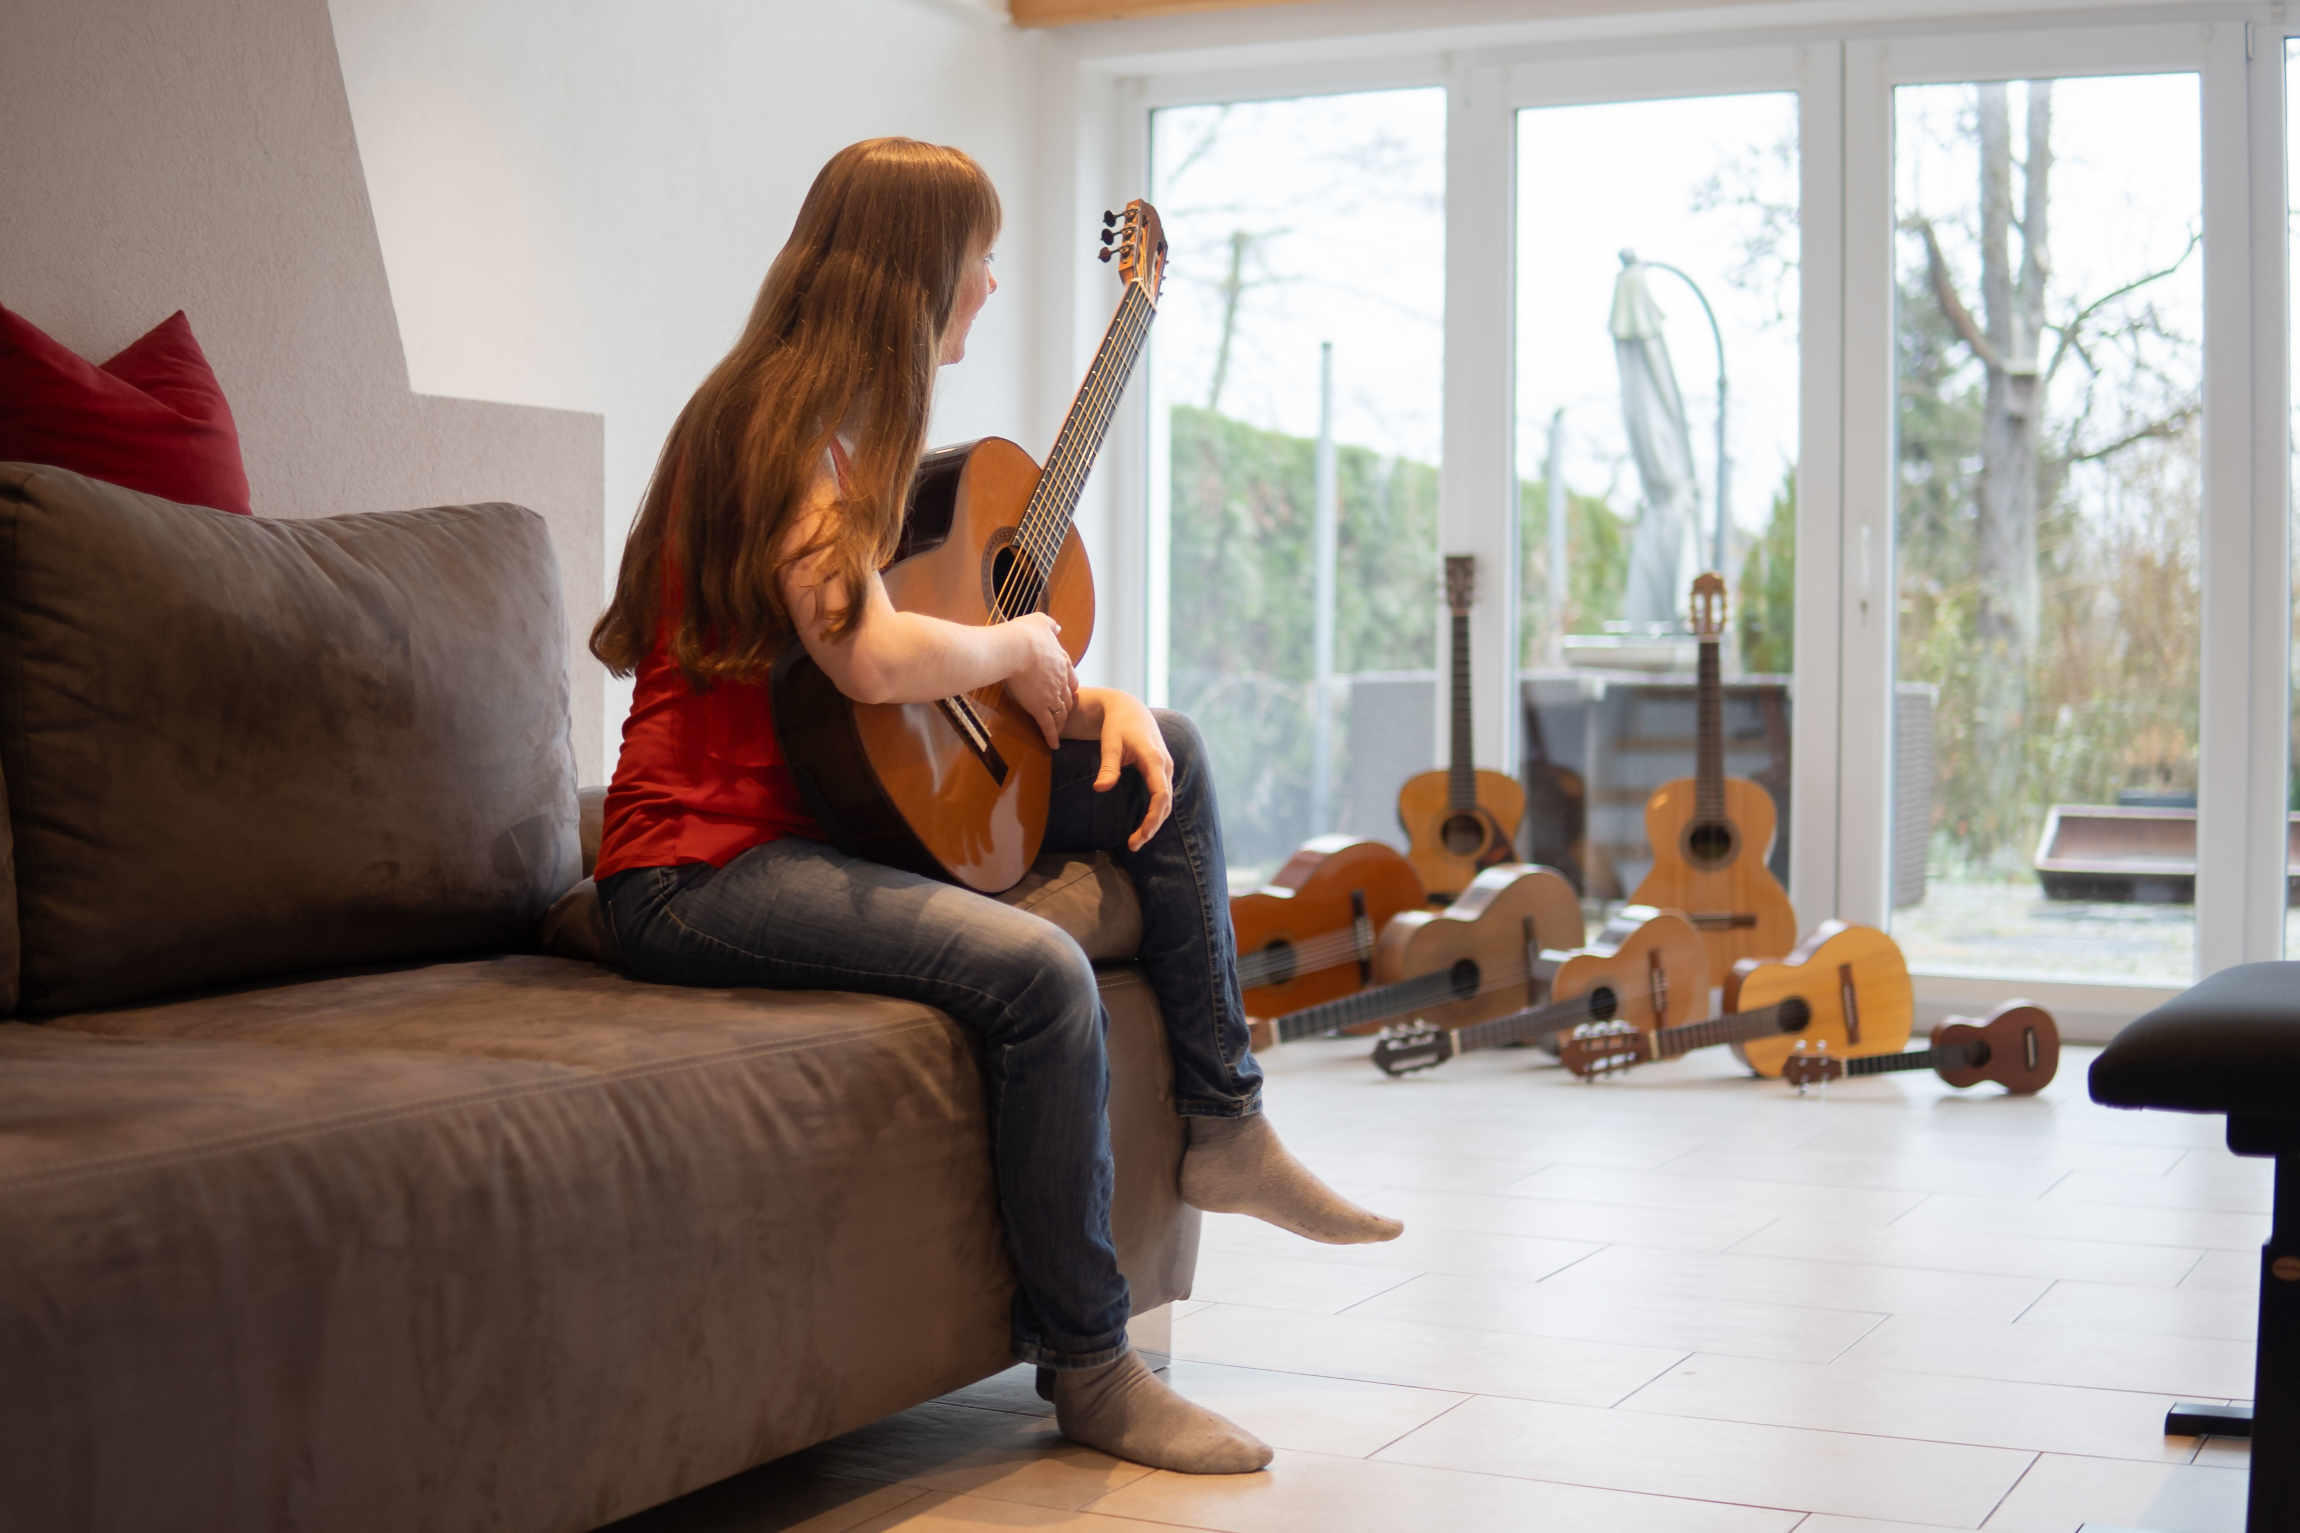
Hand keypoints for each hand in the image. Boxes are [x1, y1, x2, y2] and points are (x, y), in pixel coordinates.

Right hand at [1003, 613, 1077, 748]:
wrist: (1016, 649)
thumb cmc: (1023, 635)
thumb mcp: (1040, 622)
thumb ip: (1049, 625)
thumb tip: (1056, 627)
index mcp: (1060, 661)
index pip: (1070, 678)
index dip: (1069, 686)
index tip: (1068, 692)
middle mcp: (1060, 680)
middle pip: (1068, 698)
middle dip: (1067, 707)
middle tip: (1066, 715)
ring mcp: (1051, 695)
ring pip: (1061, 714)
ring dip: (1062, 724)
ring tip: (1061, 732)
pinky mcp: (1040, 707)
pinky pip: (1048, 726)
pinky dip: (1052, 736)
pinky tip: (1054, 745)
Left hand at [1093, 691, 1172, 851]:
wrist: (1128, 708)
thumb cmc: (1117, 725)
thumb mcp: (1109, 743)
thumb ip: (1108, 767)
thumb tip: (1099, 789)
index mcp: (1154, 759)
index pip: (1161, 796)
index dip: (1152, 819)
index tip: (1139, 837)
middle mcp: (1164, 765)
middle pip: (1165, 804)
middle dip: (1151, 827)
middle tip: (1133, 846)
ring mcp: (1165, 768)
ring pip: (1165, 801)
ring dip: (1154, 822)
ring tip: (1136, 840)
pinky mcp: (1161, 770)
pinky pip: (1162, 796)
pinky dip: (1155, 813)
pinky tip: (1143, 825)